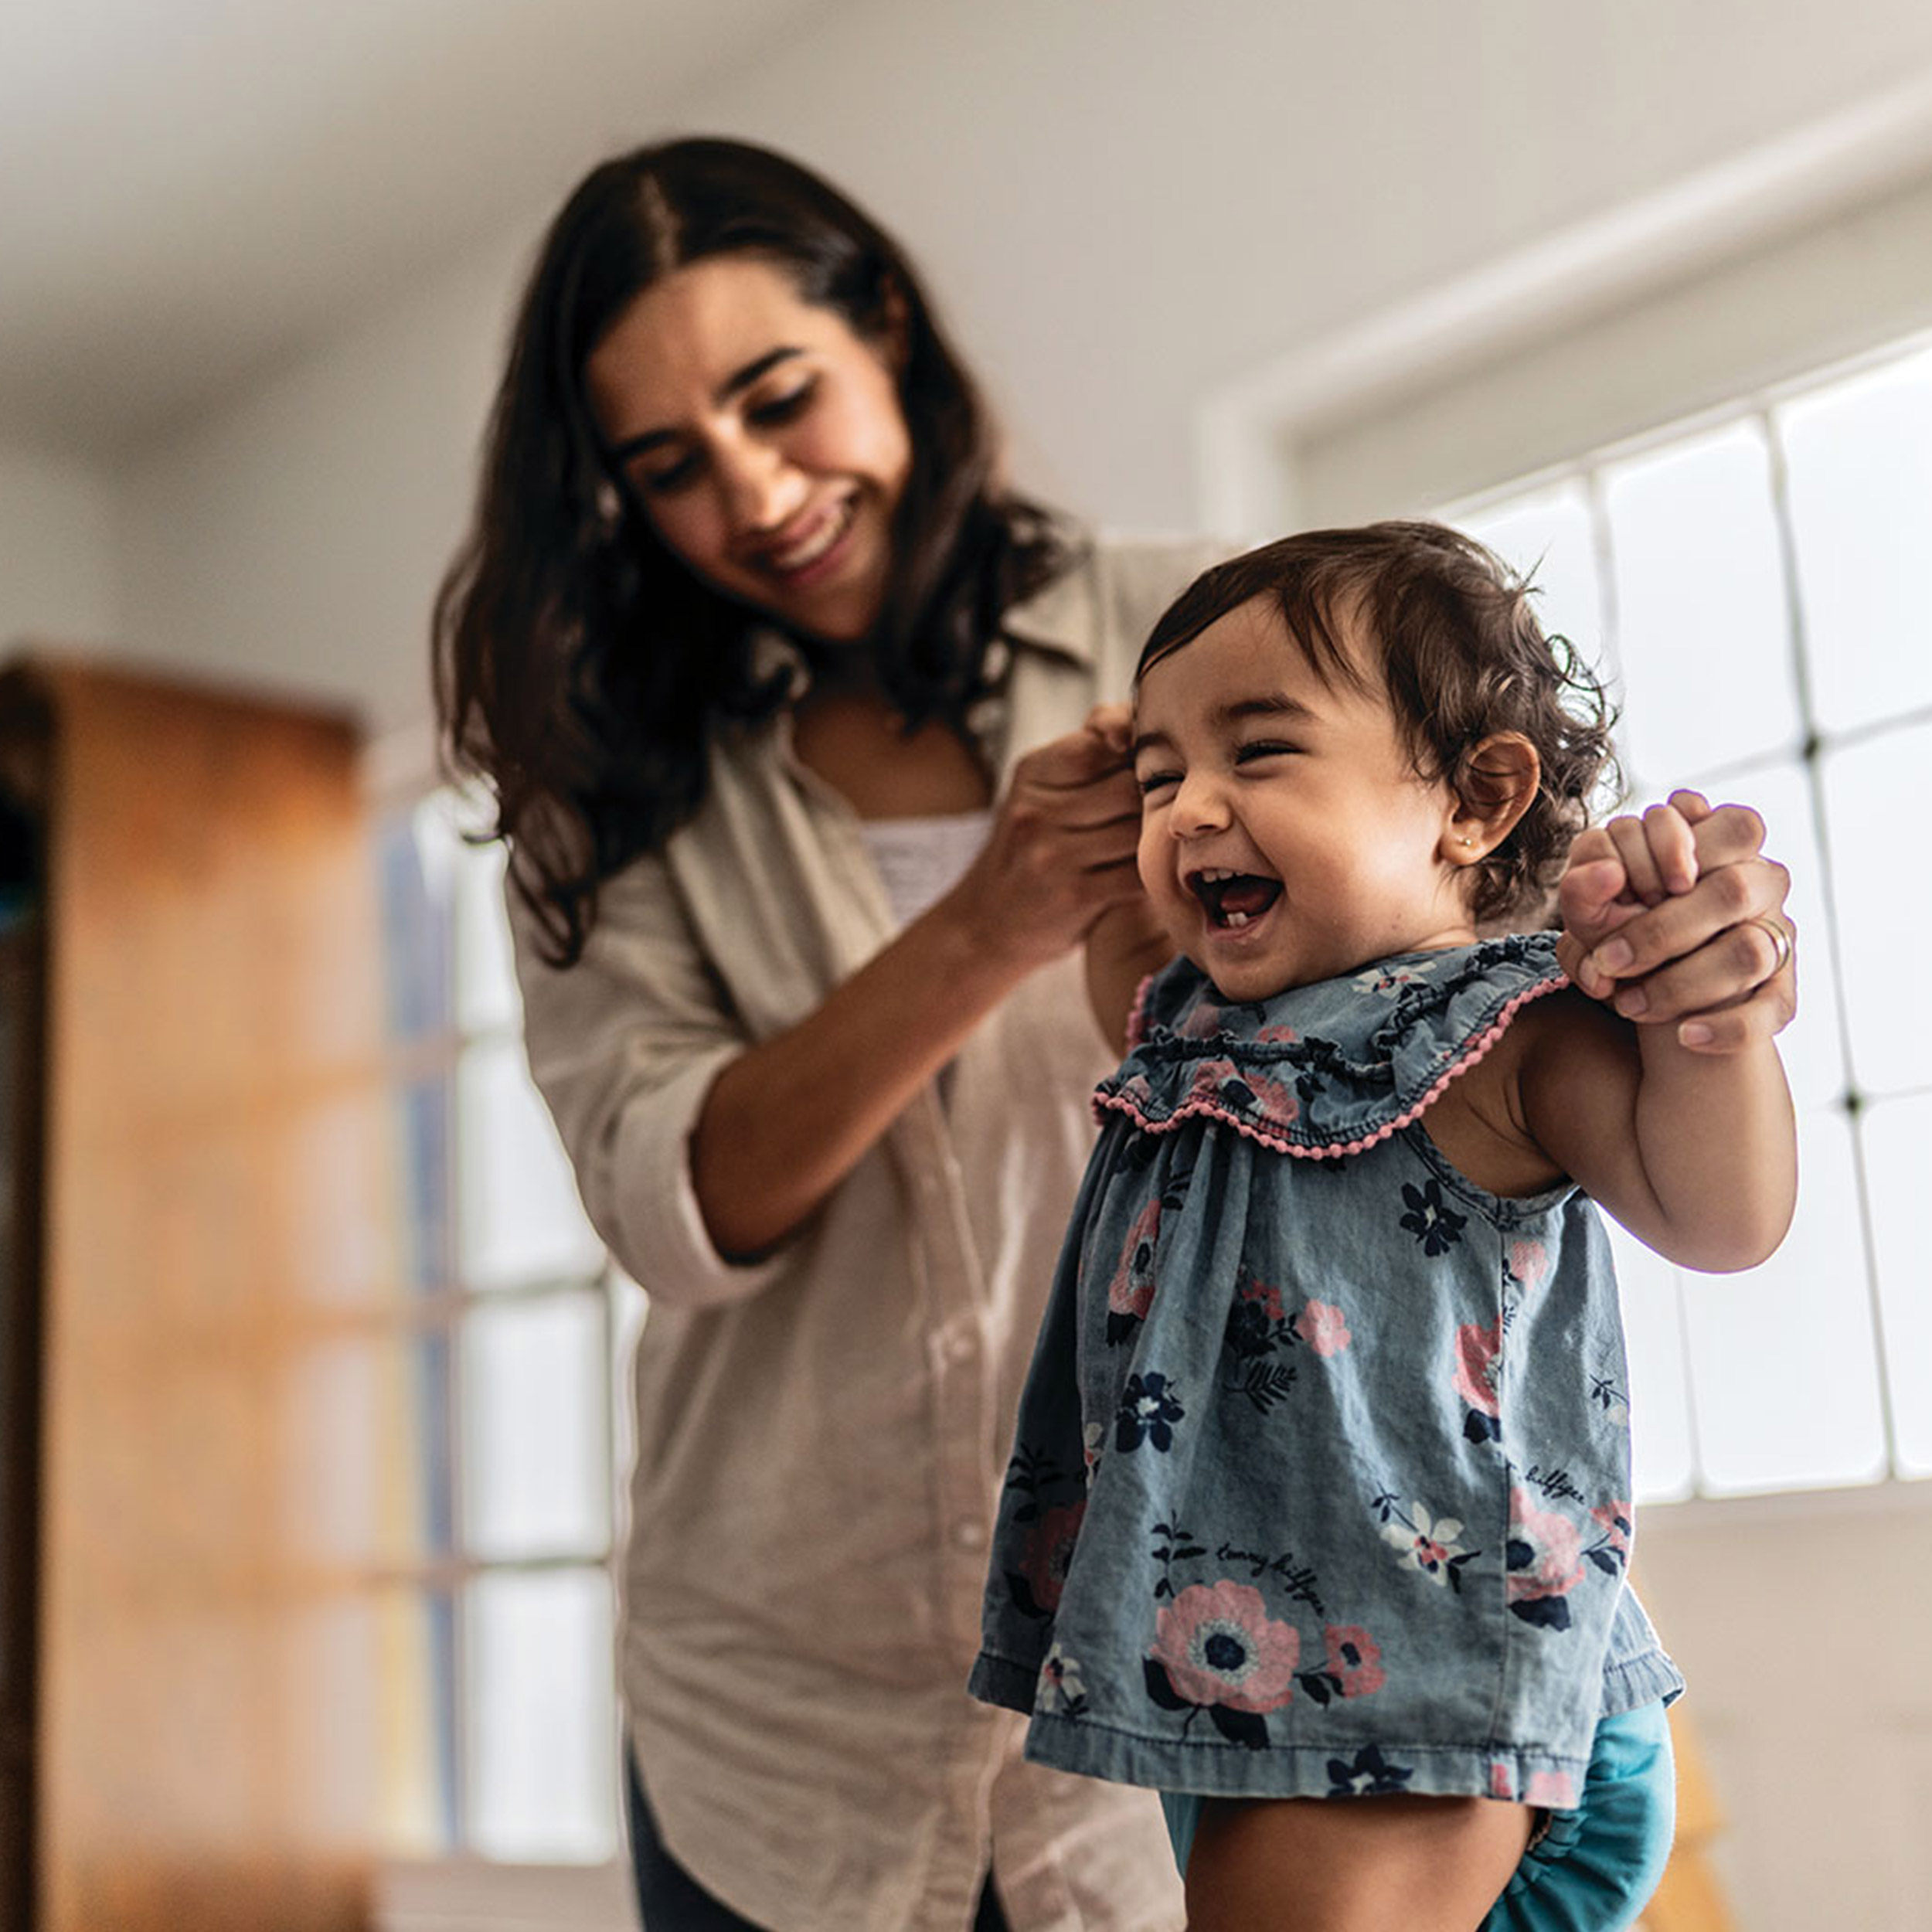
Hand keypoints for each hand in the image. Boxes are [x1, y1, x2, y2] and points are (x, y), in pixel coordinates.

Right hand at [948, 704, 1144, 970]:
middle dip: (1154, 797)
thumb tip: (1134, 721)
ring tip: (1165, 840)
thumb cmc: (1030, 849)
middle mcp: (1037, 809)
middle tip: (1172, 809)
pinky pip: (1137, 872)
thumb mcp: (1042, 791)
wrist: (985, 924)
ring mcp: (1053, 853)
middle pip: (1128, 786)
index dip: (1137, 751)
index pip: (1102, 742)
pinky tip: (1154, 872)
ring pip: (1137, 829)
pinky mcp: (1075, 894)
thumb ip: (1087, 752)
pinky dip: (1152, 872)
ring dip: (1156, 836)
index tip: (1148, 768)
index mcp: (1033, 773)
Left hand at [1556, 790, 1795, 1053]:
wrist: (1642, 1002)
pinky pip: (1770, 1009)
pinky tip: (1686, 1036)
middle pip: (1734, 890)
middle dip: (1662, 929)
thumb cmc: (1615, 935)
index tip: (1622, 883)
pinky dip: (1727, 1026)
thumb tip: (1607, 875)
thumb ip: (1584, 889)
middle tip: (1609, 960)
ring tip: (1628, 1004)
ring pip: (1751, 952)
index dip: (1673, 846)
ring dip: (1681, 983)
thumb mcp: (1590, 913)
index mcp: (1723, 846)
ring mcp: (1776, 938)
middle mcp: (1761, 886)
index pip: (1729, 825)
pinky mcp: (1780, 993)